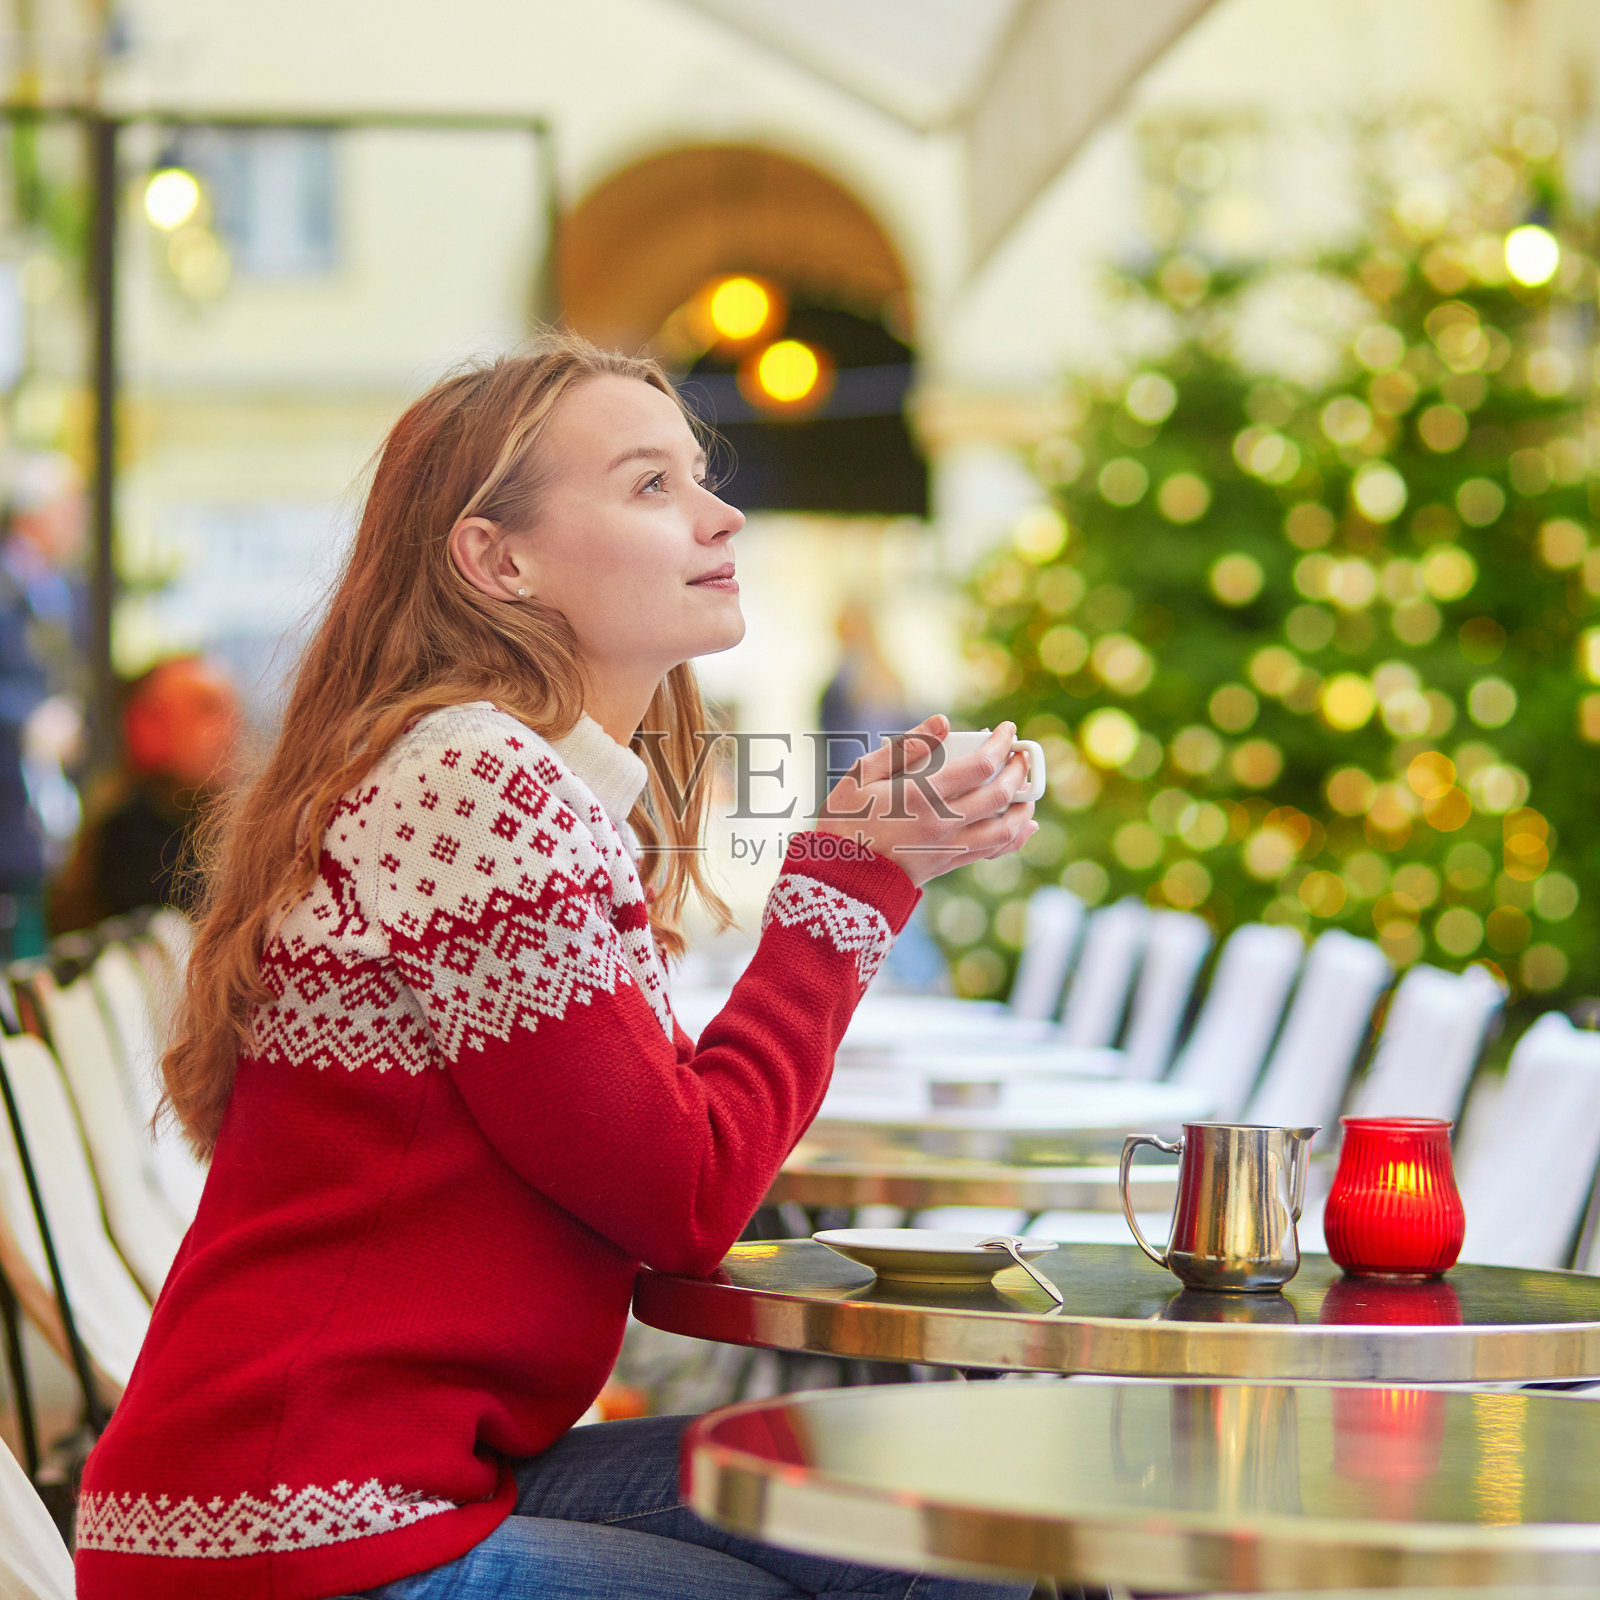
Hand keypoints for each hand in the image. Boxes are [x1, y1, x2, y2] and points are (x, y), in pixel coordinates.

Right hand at [816, 715, 1038, 888]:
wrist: (840, 879)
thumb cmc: (845, 821)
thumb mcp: (862, 776)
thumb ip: (904, 747)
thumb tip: (943, 722)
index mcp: (923, 796)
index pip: (979, 765)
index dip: (1000, 744)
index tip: (1008, 729)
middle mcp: (944, 823)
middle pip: (999, 794)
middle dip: (1019, 770)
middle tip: (1023, 754)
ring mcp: (949, 848)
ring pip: (1005, 828)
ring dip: (1024, 806)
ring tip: (1028, 790)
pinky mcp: (949, 864)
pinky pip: (993, 851)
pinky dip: (1015, 837)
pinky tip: (1025, 827)